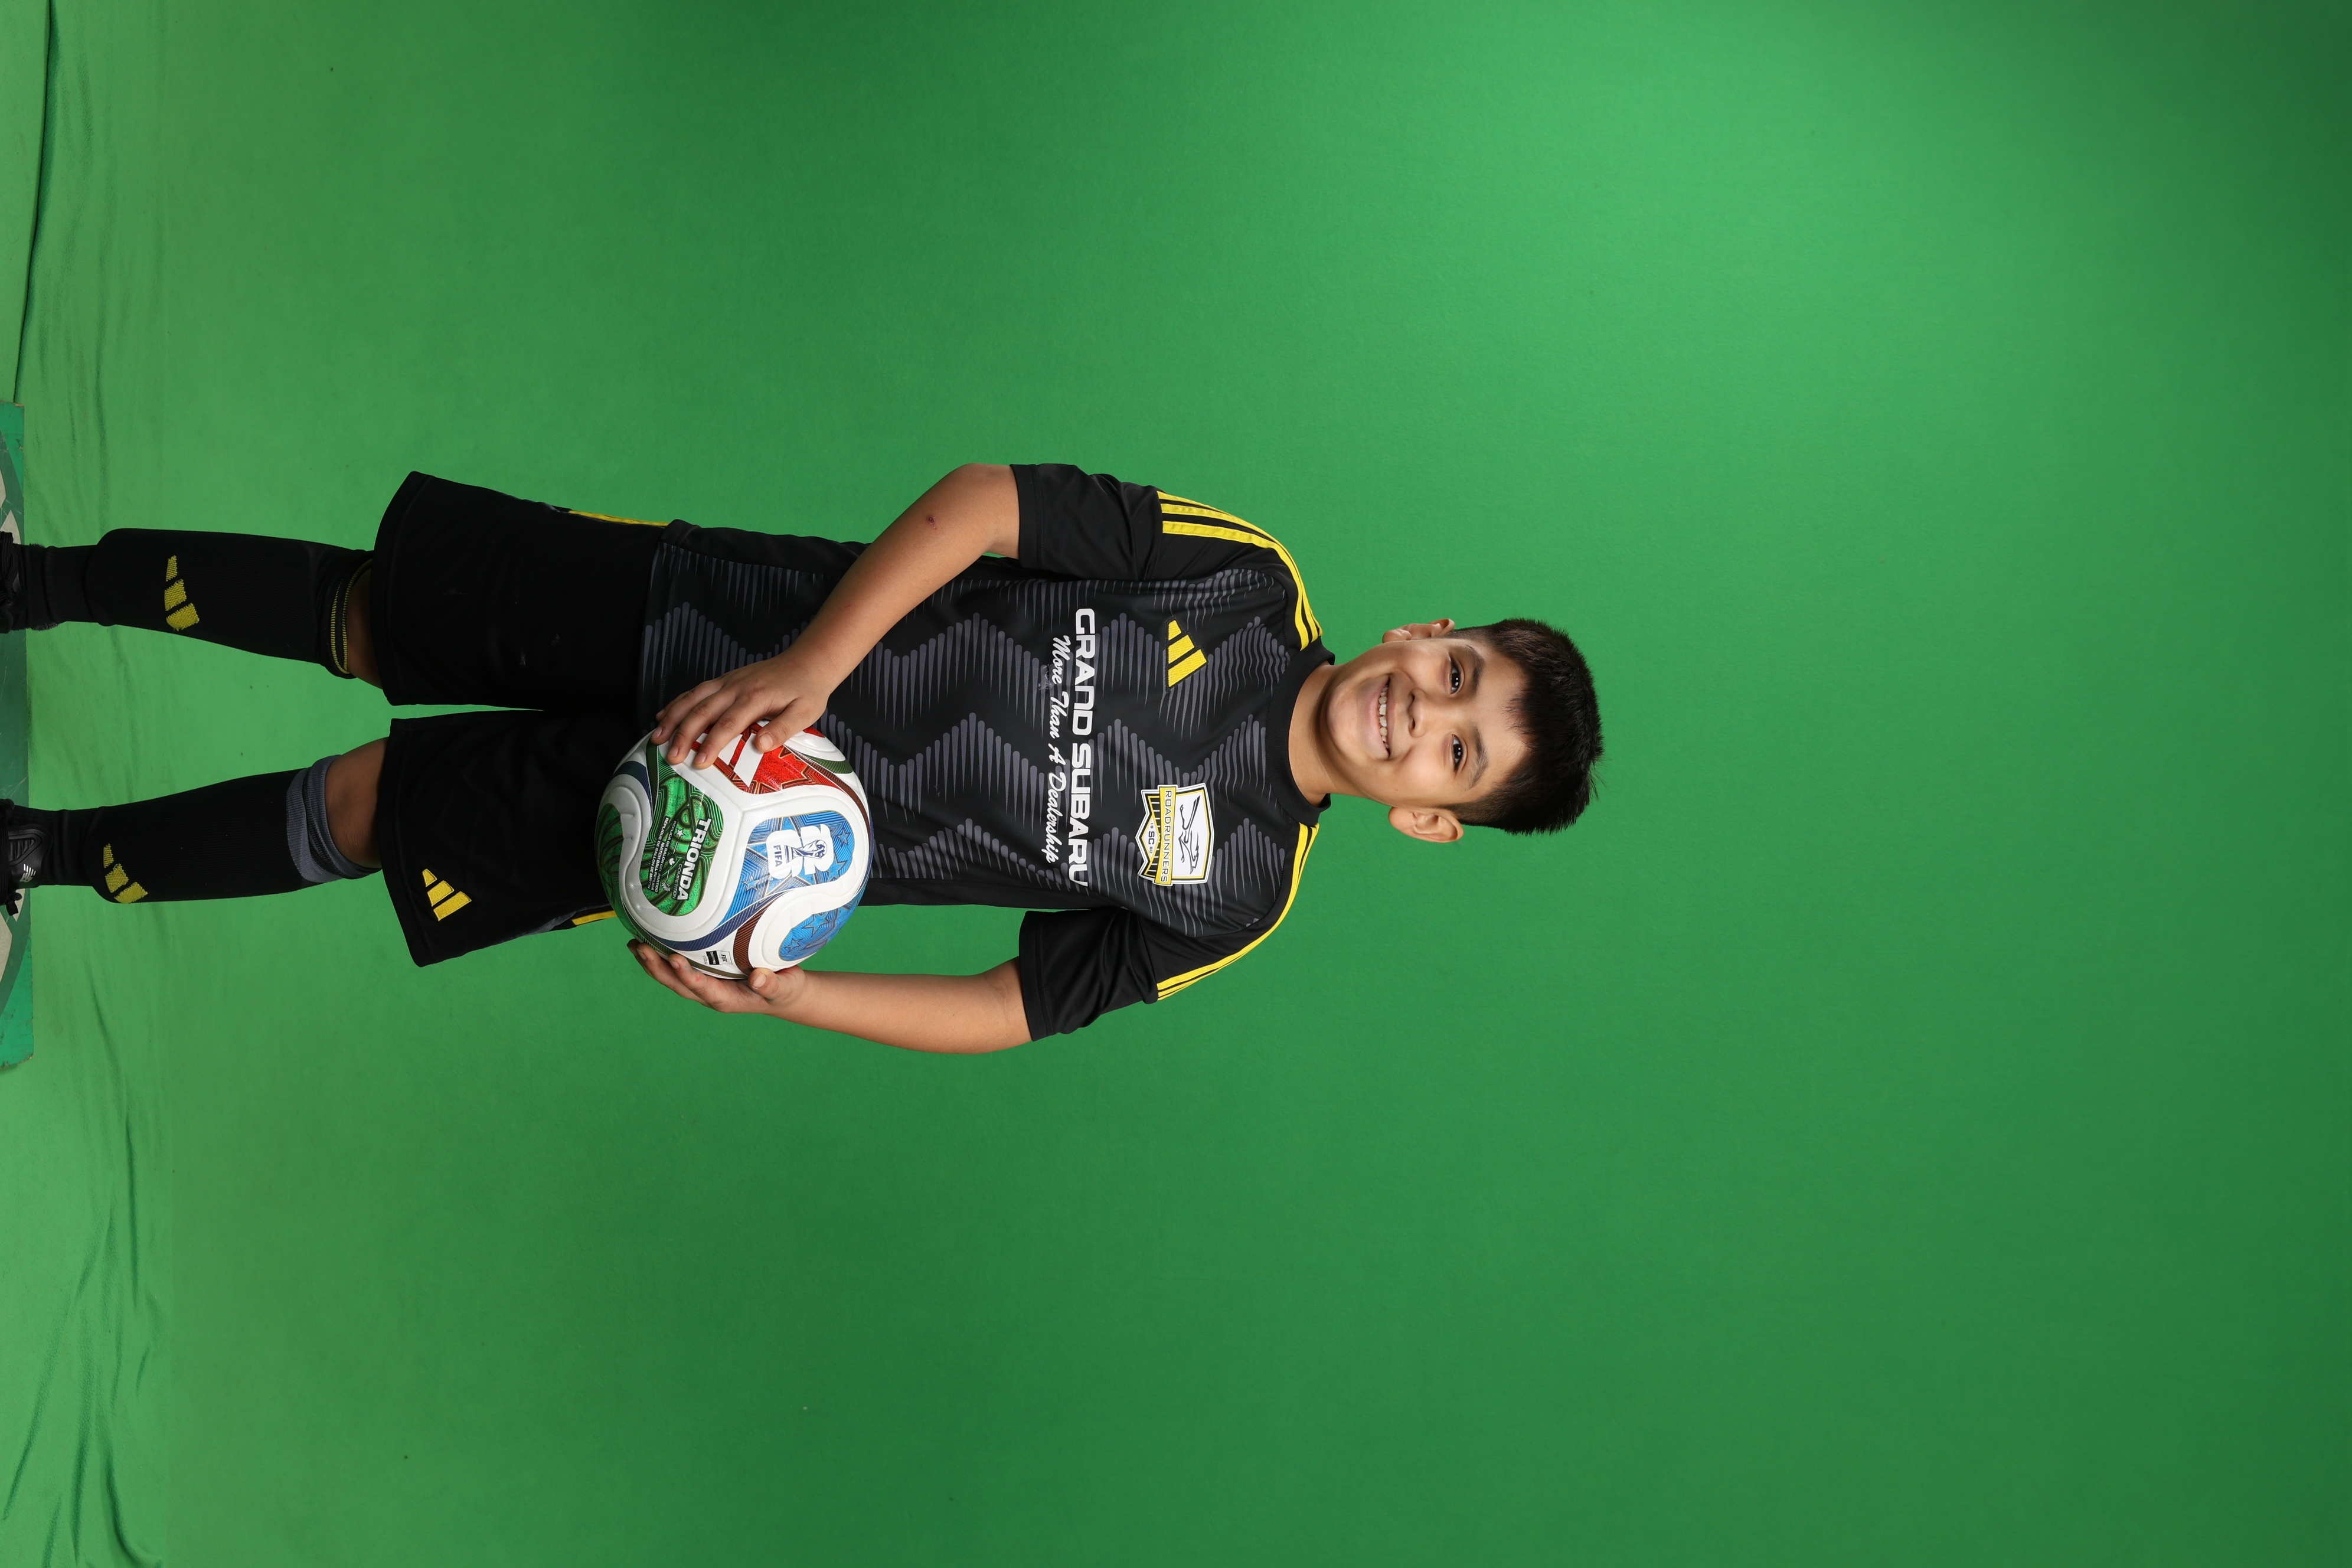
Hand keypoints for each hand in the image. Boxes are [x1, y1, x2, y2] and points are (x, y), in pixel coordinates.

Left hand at [631, 941, 808, 1016]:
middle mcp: (710, 993)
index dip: (687, 976)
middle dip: (658, 968)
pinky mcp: (705, 973)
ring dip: (653, 963)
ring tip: (634, 945)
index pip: (702, 989)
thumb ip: (772, 984)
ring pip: (673, 977)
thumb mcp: (785, 987)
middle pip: (678, 984)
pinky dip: (662, 956)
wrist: (784, 992)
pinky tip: (650, 940)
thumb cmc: (785, 989)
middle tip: (640, 948)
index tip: (675, 960)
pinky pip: (679, 967)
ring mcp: (705, 984)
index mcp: (727, 999)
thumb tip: (759, 978)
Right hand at [651, 647, 836, 767]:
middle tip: (671, 757)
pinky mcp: (725, 679)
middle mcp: (736, 687)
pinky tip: (663, 715)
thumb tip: (760, 746)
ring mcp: (728, 681)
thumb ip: (783, 729)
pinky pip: (696, 691)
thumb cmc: (807, 691)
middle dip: (683, 734)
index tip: (699, 763)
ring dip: (672, 717)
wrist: (808, 662)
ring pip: (693, 698)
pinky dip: (677, 703)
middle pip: (703, 711)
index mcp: (755, 697)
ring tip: (657, 738)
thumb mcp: (805, 712)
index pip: (728, 723)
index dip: (711, 744)